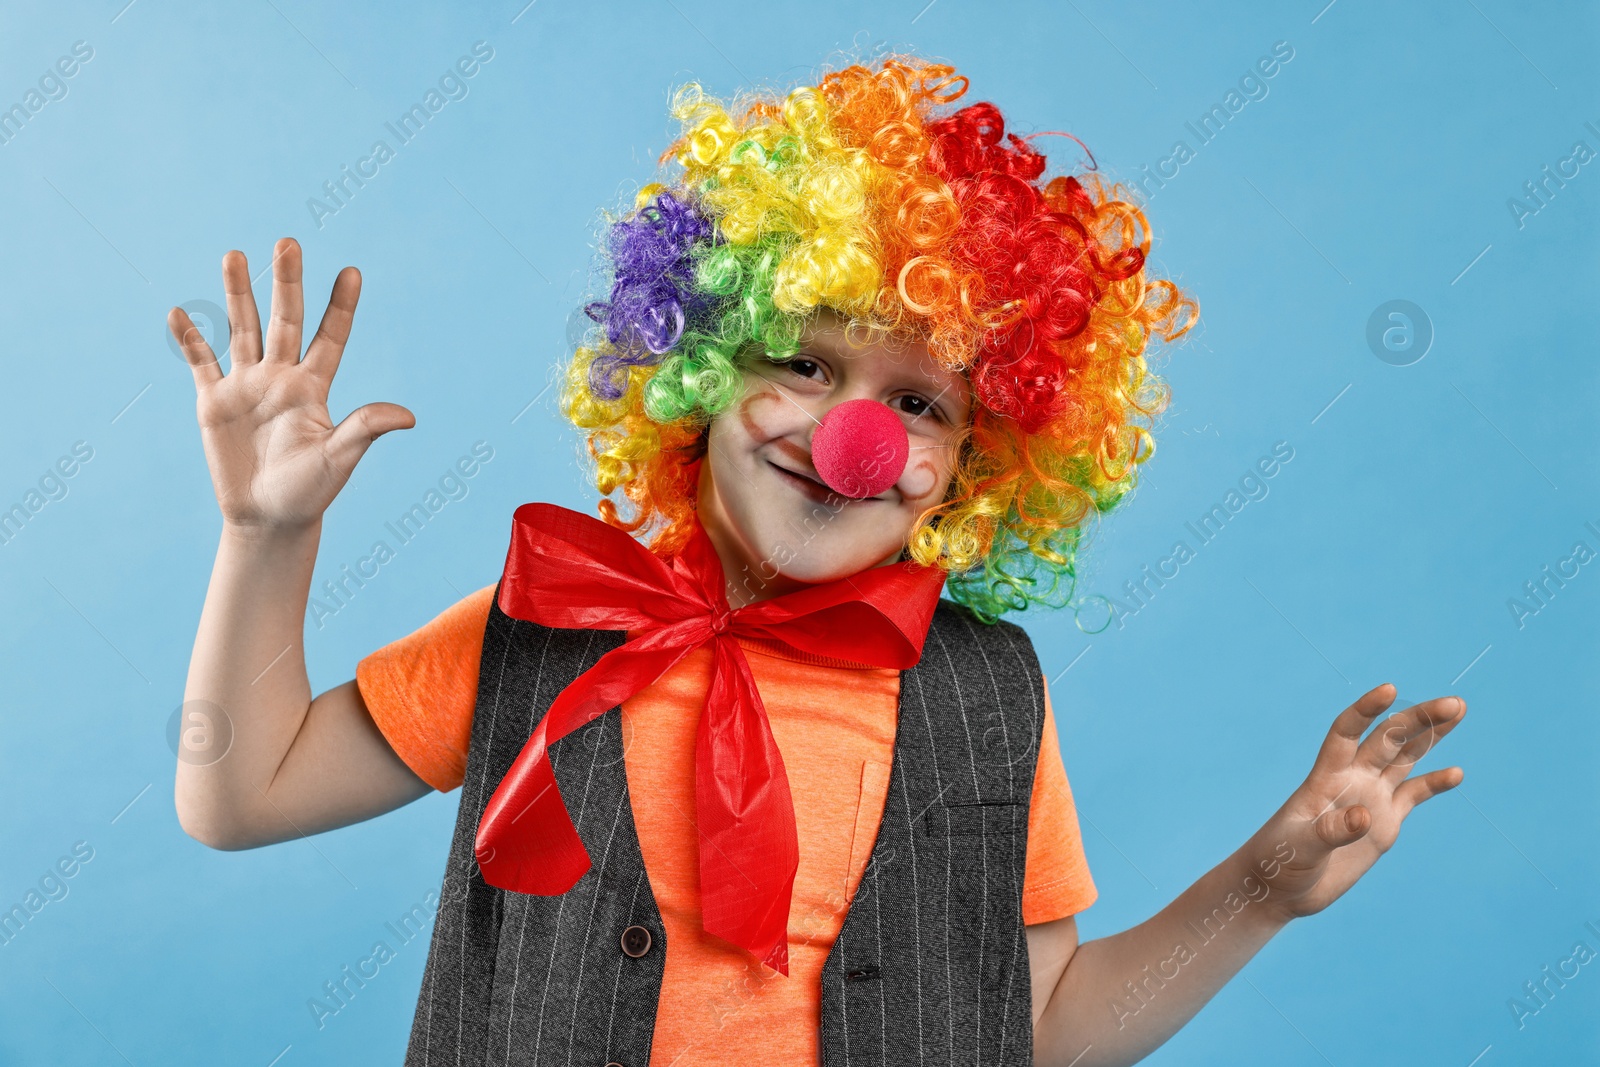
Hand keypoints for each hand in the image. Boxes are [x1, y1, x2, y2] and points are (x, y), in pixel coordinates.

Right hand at [168, 237, 413, 531]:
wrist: (268, 519)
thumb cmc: (310, 492)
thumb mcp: (339, 459)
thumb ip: (365, 429)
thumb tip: (408, 416)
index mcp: (313, 387)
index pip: (330, 337)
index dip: (341, 306)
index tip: (352, 271)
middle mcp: (281, 378)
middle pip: (283, 320)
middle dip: (286, 282)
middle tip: (288, 242)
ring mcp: (247, 386)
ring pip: (242, 329)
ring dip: (237, 294)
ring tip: (233, 255)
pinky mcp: (214, 403)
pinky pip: (200, 364)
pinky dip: (189, 340)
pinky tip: (178, 313)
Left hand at [1245, 683, 1464, 921]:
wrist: (1280, 888)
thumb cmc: (1278, 861)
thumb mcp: (1301, 846)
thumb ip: (1331, 830)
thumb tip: (1365, 815)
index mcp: (1325, 777)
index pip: (1346, 733)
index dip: (1365, 711)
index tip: (1389, 690)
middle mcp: (1351, 780)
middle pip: (1388, 739)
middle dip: (1419, 719)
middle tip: (1455, 704)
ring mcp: (1369, 799)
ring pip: (1405, 758)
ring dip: (1430, 736)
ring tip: (1458, 711)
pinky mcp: (1383, 823)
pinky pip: (1412, 796)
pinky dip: (1433, 784)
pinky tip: (1456, 773)